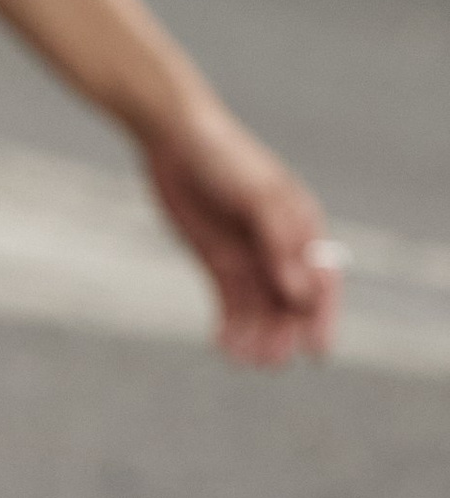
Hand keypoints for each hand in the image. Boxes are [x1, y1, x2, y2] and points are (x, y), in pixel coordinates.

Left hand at [140, 99, 339, 365]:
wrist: (173, 135)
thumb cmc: (224, 157)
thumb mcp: (257, 195)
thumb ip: (280, 242)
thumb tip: (301, 292)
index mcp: (303, 227)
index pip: (323, 282)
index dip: (323, 318)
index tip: (316, 351)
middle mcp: (280, 248)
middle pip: (291, 304)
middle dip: (284, 334)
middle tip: (271, 362)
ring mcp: (250, 256)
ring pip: (260, 309)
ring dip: (256, 336)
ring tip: (242, 359)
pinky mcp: (220, 261)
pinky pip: (230, 302)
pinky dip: (230, 326)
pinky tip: (222, 344)